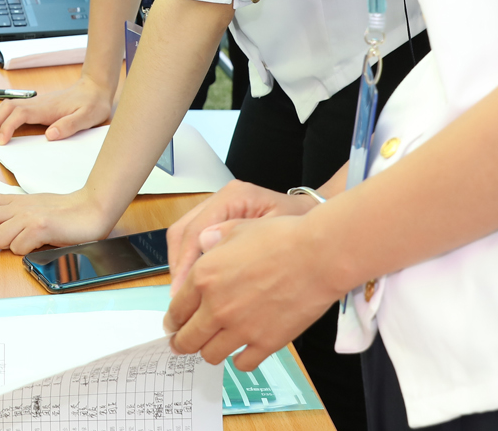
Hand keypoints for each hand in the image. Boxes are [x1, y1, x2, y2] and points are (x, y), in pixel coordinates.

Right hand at [0, 77, 111, 144]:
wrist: (95, 88)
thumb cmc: (92, 103)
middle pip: (7, 108)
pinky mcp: (37, 105)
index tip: (2, 141)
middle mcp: (38, 103)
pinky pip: (13, 109)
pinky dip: (1, 117)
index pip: (19, 114)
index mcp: (47, 107)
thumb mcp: (88, 117)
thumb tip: (50, 135)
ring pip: (7, 107)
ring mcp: (36, 103)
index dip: (8, 127)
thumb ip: (69, 126)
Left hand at [0, 189, 121, 254]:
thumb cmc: (65, 213)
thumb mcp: (33, 210)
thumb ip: (13, 218)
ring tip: (29, 242)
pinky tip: (41, 244)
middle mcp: (17, 206)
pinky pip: (18, 247)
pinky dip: (25, 251)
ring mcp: (27, 215)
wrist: (92, 208)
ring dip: (7, 246)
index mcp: (14, 202)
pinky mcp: (39, 226)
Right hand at [165, 179, 304, 288]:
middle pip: (182, 232)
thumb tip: (205, 246)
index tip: (182, 293)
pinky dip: (191, 267)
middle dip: (178, 269)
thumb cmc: (302, 228)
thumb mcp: (277, 234)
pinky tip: (195, 290)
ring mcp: (219, 210)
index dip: (185, 264)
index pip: (196, 229)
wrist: (319, 228)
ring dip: (181, 269)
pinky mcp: (220, 223)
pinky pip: (194, 243)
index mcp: (234, 197)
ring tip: (184, 300)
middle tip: (179, 300)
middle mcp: (221, 200)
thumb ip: (243, 239)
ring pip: (183, 238)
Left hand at [165, 212, 338, 370]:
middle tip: (182, 344)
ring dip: (208, 351)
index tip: (173, 325)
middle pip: (187, 339)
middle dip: (181, 343)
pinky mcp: (266, 343)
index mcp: (204, 277)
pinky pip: (243, 364)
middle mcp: (217, 307)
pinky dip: (239, 360)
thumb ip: (214, 238)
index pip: (176, 310)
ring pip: (210, 355)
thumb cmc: (281, 237)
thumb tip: (203, 241)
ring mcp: (241, 328)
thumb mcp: (238, 228)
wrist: (317, 256)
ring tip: (213, 346)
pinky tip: (242, 352)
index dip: (172, 320)